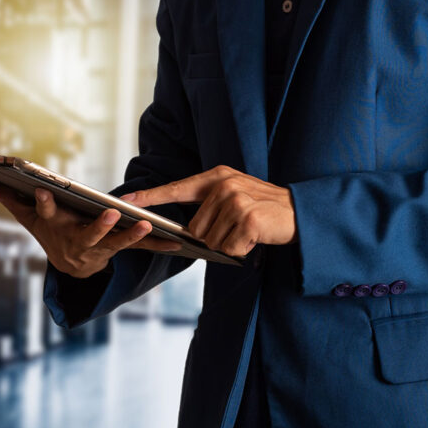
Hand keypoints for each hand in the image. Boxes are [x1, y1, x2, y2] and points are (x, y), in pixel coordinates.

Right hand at [0, 183, 183, 278]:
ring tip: (146, 224)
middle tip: (110, 213)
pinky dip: (157, 245)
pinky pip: (138, 249)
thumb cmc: (52, 234)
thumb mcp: (31, 220)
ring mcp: (100, 249)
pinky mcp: (117, 252)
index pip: (47, 215)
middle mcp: (78, 241)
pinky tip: (176, 242)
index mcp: (56, 228)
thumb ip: (13, 201)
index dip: (45, 205)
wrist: (70, 268)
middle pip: (88, 235)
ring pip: (116, 244)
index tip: (43, 192)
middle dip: (98, 226)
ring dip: (131, 235)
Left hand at [121, 165, 296, 256]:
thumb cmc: (263, 209)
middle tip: (237, 228)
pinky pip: (228, 248)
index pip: (176, 188)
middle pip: (195, 228)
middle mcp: (223, 185)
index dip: (150, 196)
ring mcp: (236, 201)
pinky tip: (254, 238)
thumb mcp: (235, 196)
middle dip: (213, 237)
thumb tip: (187, 229)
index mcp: (217, 177)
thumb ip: (209, 205)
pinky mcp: (247, 219)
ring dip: (228, 244)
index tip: (127, 200)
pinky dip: (240, 250)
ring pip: (210, 241)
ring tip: (247, 231)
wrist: (301, 212)